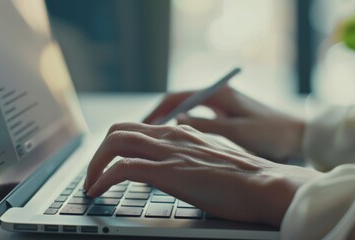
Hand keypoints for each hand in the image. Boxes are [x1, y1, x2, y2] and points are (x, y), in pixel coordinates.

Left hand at [85, 123, 320, 225]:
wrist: (264, 184)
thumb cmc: (243, 177)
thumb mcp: (209, 158)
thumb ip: (187, 154)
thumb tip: (171, 162)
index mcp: (180, 132)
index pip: (137, 128)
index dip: (117, 144)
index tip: (110, 163)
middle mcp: (171, 135)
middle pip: (119, 130)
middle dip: (99, 151)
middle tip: (95, 172)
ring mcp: (168, 151)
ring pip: (114, 142)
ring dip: (95, 163)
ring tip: (90, 184)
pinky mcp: (167, 171)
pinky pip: (121, 169)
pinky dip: (102, 178)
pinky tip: (97, 192)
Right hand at [143, 86, 304, 160]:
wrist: (300, 136)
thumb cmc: (271, 133)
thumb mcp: (235, 131)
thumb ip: (205, 125)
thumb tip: (176, 120)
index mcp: (219, 94)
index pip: (177, 97)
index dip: (157, 110)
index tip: (144, 125)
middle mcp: (218, 96)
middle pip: (179, 102)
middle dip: (159, 116)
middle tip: (144, 134)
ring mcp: (223, 106)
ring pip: (187, 111)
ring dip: (170, 123)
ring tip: (155, 138)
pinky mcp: (227, 116)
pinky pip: (198, 119)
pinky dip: (184, 128)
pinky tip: (178, 141)